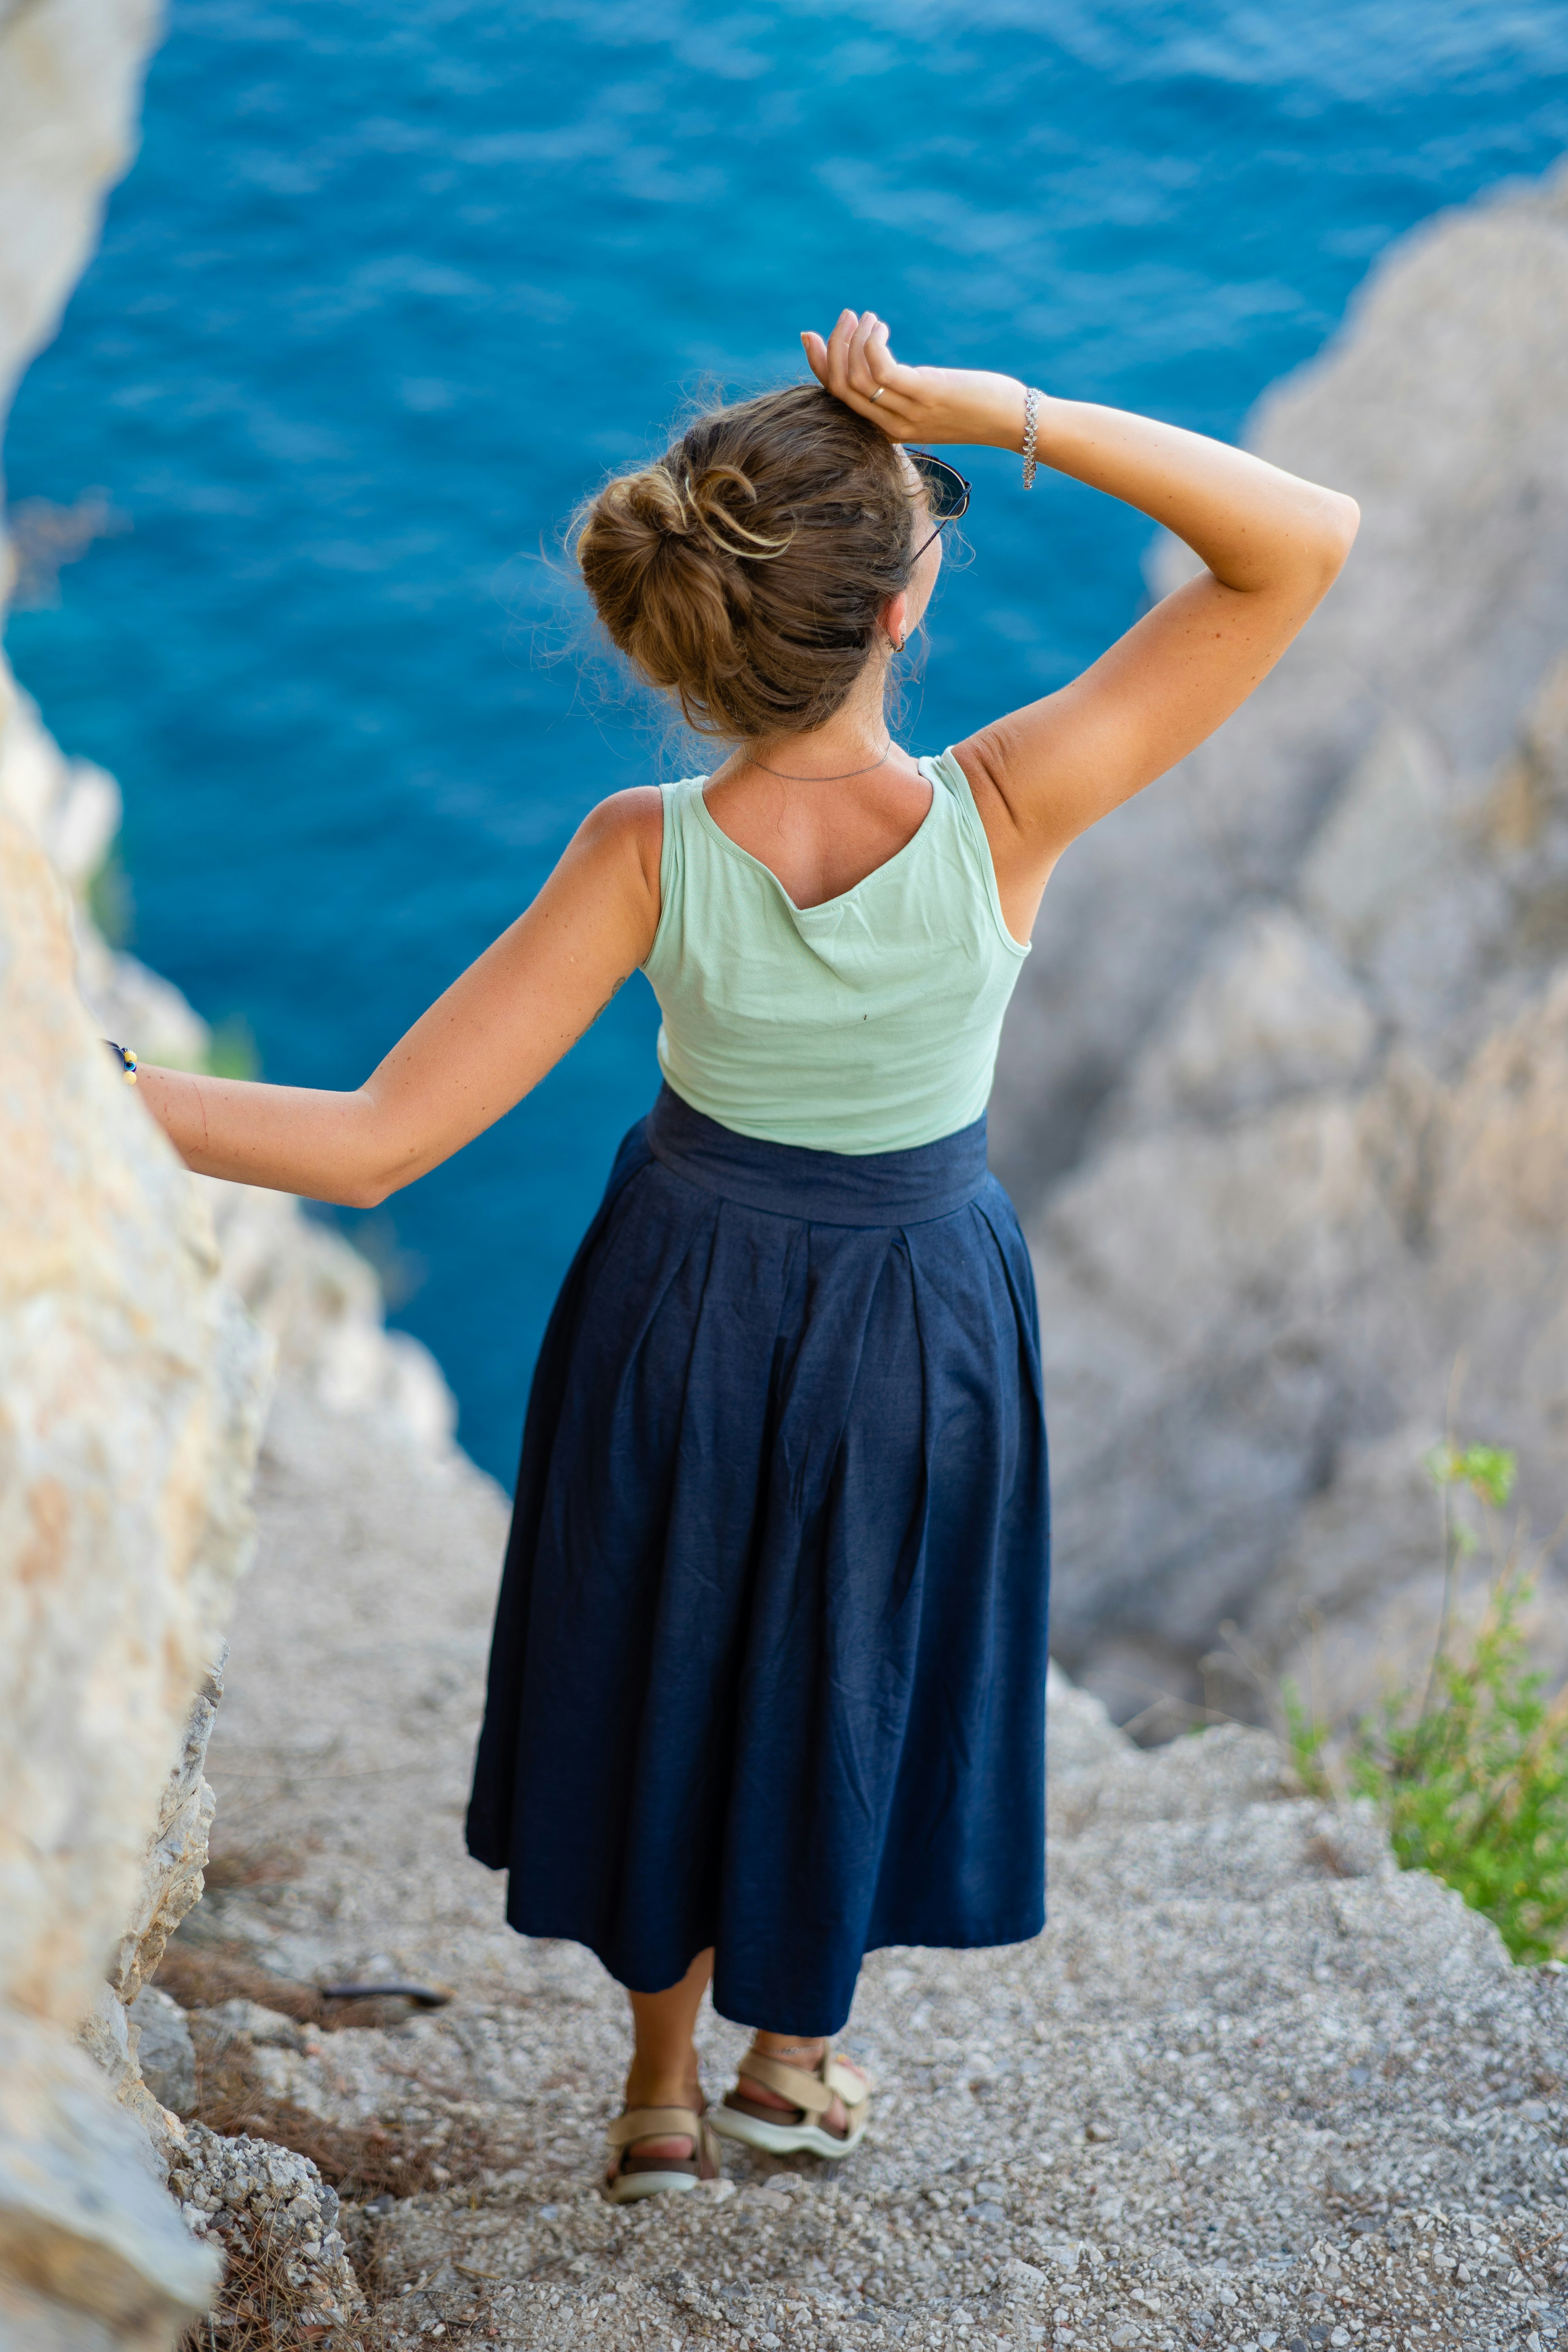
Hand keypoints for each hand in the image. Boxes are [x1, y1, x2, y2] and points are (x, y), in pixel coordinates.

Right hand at [801, 310, 1025, 450]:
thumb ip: (903, 385)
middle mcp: (893, 425)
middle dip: (833, 347)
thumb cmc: (976, 405)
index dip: (820, 366)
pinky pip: (881, 368)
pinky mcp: (924, 395)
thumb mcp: (930, 396)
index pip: (839, 398)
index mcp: (888, 429)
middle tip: (846, 316)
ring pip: (857, 378)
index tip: (810, 336)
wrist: (1012, 422)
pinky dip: (872, 341)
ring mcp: (908, 412)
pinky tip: (881, 326)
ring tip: (867, 316)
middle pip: (841, 387)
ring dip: (854, 339)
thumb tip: (878, 356)